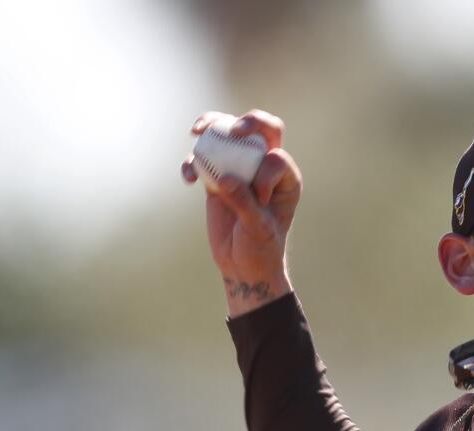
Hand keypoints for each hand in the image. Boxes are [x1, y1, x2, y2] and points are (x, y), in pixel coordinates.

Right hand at [182, 109, 300, 315]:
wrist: (243, 265)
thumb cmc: (260, 249)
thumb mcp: (257, 228)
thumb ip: (244, 203)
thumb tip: (225, 178)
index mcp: (285, 178)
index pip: (276, 158)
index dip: (264, 172)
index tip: (258, 199)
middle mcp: (265, 167)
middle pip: (260, 132)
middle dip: (249, 122)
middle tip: (234, 128)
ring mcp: (241, 168)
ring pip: (228, 135)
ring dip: (212, 126)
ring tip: (196, 131)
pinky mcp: (219, 176)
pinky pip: (204, 158)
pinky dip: (193, 161)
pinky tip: (187, 178)